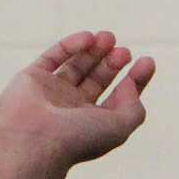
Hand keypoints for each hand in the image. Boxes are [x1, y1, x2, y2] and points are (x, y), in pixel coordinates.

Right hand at [0, 30, 156, 176]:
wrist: (33, 142)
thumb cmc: (77, 139)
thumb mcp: (120, 127)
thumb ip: (133, 107)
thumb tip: (129, 83)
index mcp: (93, 124)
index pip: (118, 97)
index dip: (135, 79)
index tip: (147, 61)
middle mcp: (72, 109)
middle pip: (98, 78)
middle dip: (113, 62)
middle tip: (124, 51)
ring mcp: (50, 93)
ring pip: (76, 65)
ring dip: (94, 49)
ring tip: (109, 37)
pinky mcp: (31, 78)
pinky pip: (53, 56)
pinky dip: (70, 44)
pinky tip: (88, 38)